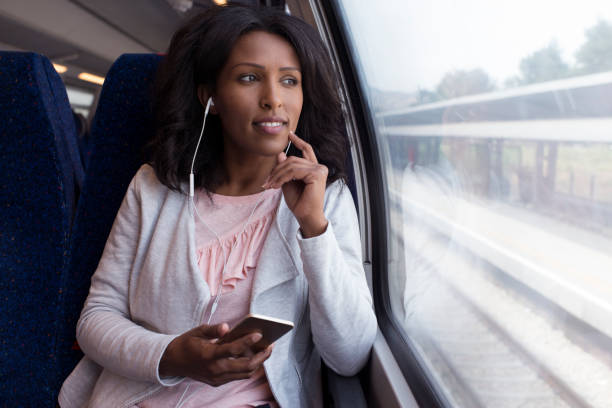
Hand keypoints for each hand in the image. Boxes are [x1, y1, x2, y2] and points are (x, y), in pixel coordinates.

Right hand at [159, 323, 273, 386]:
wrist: (172, 362)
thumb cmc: (186, 343)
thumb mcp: (198, 332)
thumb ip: (214, 330)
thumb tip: (227, 327)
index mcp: (209, 355)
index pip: (233, 350)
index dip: (248, 341)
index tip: (259, 334)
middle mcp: (214, 370)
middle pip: (245, 367)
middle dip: (261, 357)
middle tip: (271, 345)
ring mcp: (217, 378)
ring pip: (244, 374)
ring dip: (257, 363)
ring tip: (266, 350)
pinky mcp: (217, 382)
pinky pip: (237, 376)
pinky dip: (248, 367)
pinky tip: (253, 356)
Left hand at [263, 131, 328, 237]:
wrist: (306, 216)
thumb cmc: (299, 202)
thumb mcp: (288, 182)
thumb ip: (285, 169)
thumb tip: (280, 153)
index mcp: (314, 168)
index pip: (306, 150)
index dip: (298, 141)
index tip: (289, 134)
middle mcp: (319, 167)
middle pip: (293, 159)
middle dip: (277, 169)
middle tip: (267, 182)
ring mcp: (319, 170)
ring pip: (292, 164)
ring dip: (277, 175)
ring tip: (270, 185)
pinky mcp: (317, 174)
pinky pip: (294, 171)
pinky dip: (283, 178)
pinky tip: (277, 186)